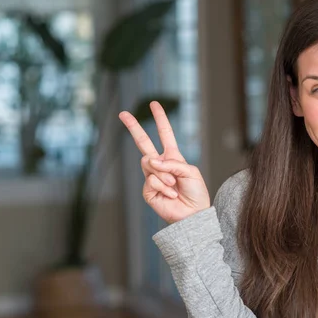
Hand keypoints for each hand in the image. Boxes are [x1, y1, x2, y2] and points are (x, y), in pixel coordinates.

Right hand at [119, 101, 209, 223]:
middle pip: (143, 142)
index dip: (160, 119)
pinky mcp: (147, 190)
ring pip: (149, 164)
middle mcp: (160, 164)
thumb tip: (150, 160)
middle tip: (122, 113)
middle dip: (133, 127)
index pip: (165, 134)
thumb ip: (172, 163)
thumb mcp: (190, 172)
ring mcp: (152, 176)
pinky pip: (151, 180)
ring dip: (164, 175)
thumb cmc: (195, 192)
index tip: (154, 104)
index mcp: (172, 157)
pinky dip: (163, 186)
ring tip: (174, 185)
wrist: (193, 214)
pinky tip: (170, 194)